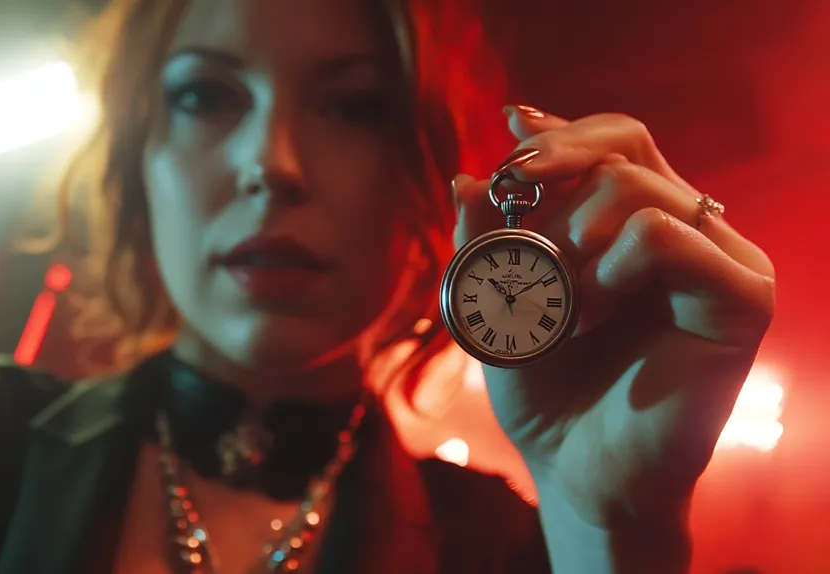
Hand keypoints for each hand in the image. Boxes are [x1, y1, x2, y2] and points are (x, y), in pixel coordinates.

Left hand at [453, 107, 775, 531]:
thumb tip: (465, 176)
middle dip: (554, 164)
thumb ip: (481, 243)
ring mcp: (716, 260)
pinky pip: (671, 237)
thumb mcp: (494, 305)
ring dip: (571, 238)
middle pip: (624, 142)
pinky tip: (590, 313)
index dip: (556, 133)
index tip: (510, 140)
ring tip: (558, 303)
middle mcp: (680, 229)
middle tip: (516, 210)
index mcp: (629, 224)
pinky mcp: (740, 298)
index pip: (606, 141)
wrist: (577, 471)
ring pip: (638, 185)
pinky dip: (611, 267)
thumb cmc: (543, 389)